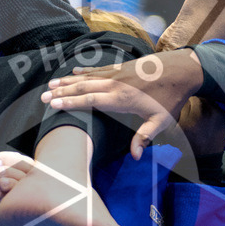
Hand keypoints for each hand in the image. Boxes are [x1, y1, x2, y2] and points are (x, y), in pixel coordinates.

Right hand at [41, 49, 203, 158]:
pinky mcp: (121, 68)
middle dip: (61, 92)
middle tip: (42, 96)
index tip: (53, 104)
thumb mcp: (161, 121)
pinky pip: (98, 69)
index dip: (70, 102)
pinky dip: (84, 71)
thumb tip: (134, 157)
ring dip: (68, 81)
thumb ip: (145, 137)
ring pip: (87, 77)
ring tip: (50, 83)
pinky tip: (74, 72)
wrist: (182, 69)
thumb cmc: (172, 97)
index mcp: (121, 99)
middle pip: (83, 87)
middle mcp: (115, 84)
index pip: (89, 100)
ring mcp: (117, 73)